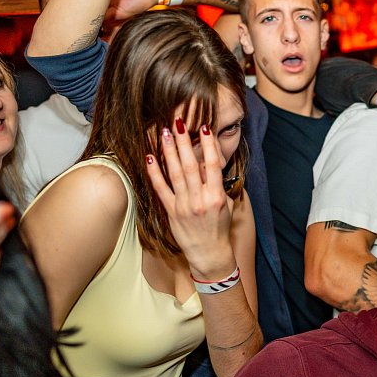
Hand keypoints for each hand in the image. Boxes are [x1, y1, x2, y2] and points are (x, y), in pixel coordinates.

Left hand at [146, 118, 235, 280]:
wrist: (210, 253)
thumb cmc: (220, 228)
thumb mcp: (226, 205)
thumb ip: (218, 185)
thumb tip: (210, 163)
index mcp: (217, 196)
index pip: (213, 165)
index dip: (208, 145)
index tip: (204, 127)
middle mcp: (200, 199)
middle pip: (191, 165)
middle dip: (183, 142)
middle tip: (178, 122)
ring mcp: (184, 205)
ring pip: (175, 173)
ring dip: (169, 151)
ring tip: (164, 132)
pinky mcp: (171, 212)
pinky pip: (161, 189)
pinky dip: (154, 173)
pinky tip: (150, 157)